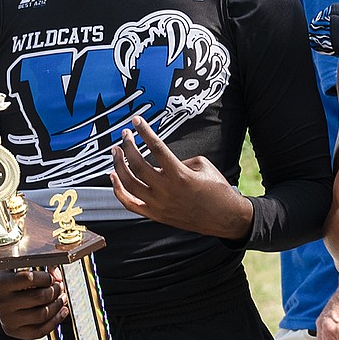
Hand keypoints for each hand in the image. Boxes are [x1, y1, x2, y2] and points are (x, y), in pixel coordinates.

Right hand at [0, 268, 68, 339]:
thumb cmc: (13, 279)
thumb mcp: (22, 267)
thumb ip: (43, 267)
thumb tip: (58, 277)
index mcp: (0, 283)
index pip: (29, 278)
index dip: (46, 277)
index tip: (51, 277)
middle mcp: (2, 302)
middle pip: (39, 297)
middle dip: (55, 290)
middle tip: (60, 286)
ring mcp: (7, 319)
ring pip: (42, 315)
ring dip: (57, 305)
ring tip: (61, 297)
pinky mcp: (14, 331)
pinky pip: (40, 330)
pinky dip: (56, 320)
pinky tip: (62, 310)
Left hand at [110, 115, 253, 238]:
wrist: (226, 218)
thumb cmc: (217, 190)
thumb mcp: (202, 166)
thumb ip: (178, 160)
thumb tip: (161, 161)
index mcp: (180, 175)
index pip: (156, 147)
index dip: (144, 131)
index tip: (136, 121)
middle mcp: (166, 190)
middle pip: (137, 164)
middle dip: (128, 146)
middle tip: (125, 135)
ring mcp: (159, 205)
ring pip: (129, 183)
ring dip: (119, 165)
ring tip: (116, 152)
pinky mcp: (156, 215)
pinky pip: (129, 203)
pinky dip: (118, 190)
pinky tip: (113, 177)